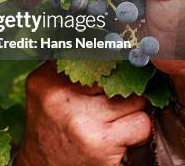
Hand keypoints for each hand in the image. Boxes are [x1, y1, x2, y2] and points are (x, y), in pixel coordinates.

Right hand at [15, 62, 150, 165]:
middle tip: (115, 98)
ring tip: (116, 118)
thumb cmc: (50, 126)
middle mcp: (60, 98)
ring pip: (134, 98)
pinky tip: (122, 135)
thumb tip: (103, 41)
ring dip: (133, 108)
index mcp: (45, 80)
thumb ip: (66, 65)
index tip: (119, 61)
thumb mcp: (44, 91)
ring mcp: (81, 120)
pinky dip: (138, 129)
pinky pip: (141, 123)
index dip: (110, 61)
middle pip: (116, 76)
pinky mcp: (101, 143)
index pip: (91, 55)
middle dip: (122, 87)